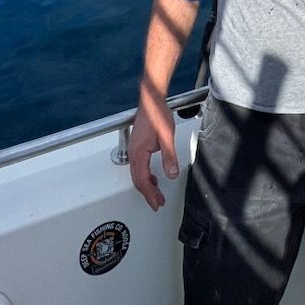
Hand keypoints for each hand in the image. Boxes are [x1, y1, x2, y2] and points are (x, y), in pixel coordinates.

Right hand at [129, 91, 179, 210]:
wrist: (151, 100)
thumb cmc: (157, 114)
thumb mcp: (167, 137)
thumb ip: (169, 157)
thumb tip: (171, 174)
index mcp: (138, 153)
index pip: (142, 181)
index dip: (149, 195)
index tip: (157, 204)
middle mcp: (133, 153)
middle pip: (137, 180)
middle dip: (148, 194)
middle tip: (158, 203)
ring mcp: (134, 149)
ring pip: (137, 174)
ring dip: (147, 185)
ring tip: (157, 193)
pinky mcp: (137, 145)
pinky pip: (138, 166)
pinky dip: (145, 175)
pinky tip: (153, 177)